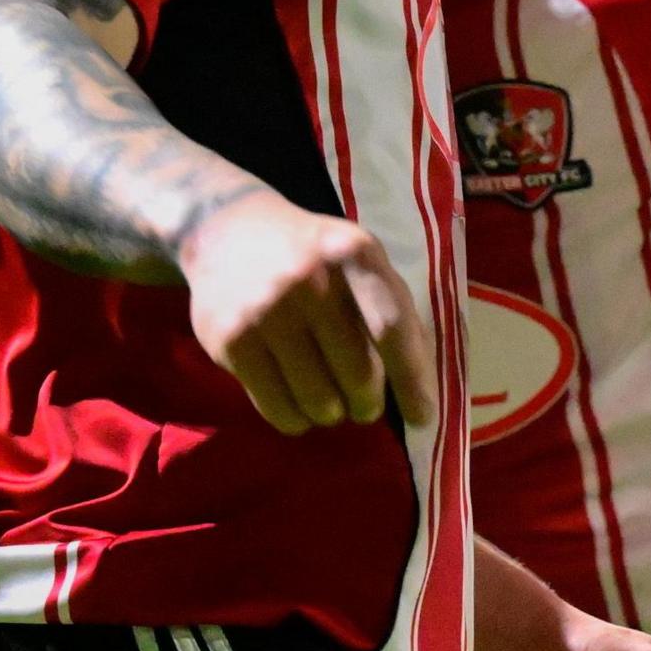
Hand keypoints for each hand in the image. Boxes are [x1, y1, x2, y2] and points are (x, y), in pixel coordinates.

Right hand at [173, 191, 437, 434]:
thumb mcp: (357, 258)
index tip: (423, 418)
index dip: (412, 381)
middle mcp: (310, 280)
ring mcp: (266, 311)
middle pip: (358, 374)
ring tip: (330, 405)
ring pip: (318, 400)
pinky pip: (277, 406)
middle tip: (364, 407)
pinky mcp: (231, 339)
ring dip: (332, 414)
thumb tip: (420, 384)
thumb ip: (391, 309)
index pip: (393, 329)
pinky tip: (298, 408)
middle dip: (368, 405)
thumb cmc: (311, 253)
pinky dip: (296, 420)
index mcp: (354, 254)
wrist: (228, 230)